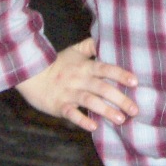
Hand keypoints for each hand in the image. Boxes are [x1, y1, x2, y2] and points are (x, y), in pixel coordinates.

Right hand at [15, 38, 138, 131]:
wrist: (30, 74)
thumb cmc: (57, 63)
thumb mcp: (74, 50)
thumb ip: (91, 46)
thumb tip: (107, 38)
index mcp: (85, 67)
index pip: (106, 69)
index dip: (121, 75)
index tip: (135, 82)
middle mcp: (79, 79)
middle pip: (102, 88)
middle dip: (120, 99)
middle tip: (135, 110)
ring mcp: (69, 93)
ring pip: (90, 101)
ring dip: (106, 111)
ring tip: (120, 119)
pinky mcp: (59, 106)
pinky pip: (71, 113)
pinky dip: (82, 120)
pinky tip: (94, 127)